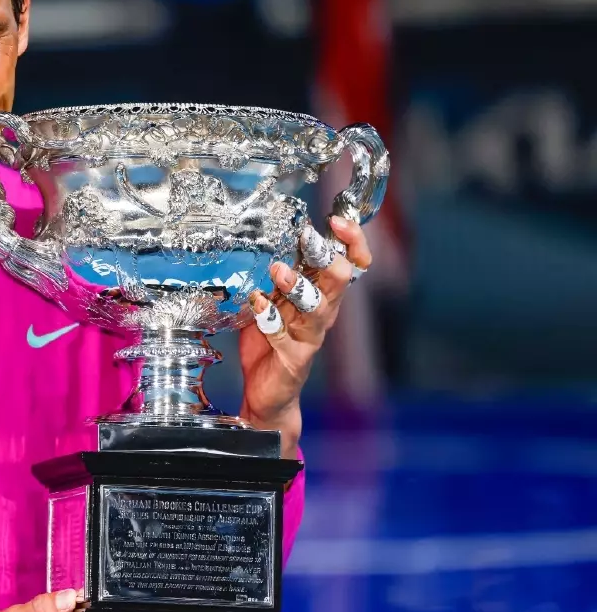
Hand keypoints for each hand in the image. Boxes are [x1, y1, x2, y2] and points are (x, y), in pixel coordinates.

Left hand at [238, 216, 372, 455]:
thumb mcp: (275, 300)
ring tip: (279, 271)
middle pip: (340, 281)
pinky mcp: (294, 357)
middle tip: (309, 238)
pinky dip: (270, 318)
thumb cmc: (272, 342)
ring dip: (298, 287)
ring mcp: (311, 336)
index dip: (351, 241)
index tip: (337, 219)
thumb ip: (279, 276)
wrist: (268, 392)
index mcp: (323, 294)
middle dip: (327, 257)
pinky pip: (284, 335)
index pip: (352, 263)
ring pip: (317, 308)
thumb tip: (274, 239)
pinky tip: (258, 303)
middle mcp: (323, 313)